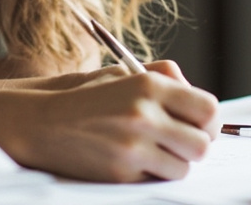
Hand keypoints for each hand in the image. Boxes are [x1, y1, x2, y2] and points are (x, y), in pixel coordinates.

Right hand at [4, 67, 218, 182]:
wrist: (42, 121)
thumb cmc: (85, 96)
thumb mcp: (123, 72)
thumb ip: (163, 77)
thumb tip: (195, 93)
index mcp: (149, 85)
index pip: (208, 109)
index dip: (208, 121)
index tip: (200, 124)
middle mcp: (144, 114)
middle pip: (203, 144)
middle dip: (195, 145)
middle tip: (180, 141)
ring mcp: (133, 146)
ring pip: (183, 167)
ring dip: (173, 162)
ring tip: (153, 150)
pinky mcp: (121, 171)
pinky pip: (156, 179)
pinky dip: (150, 172)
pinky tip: (132, 158)